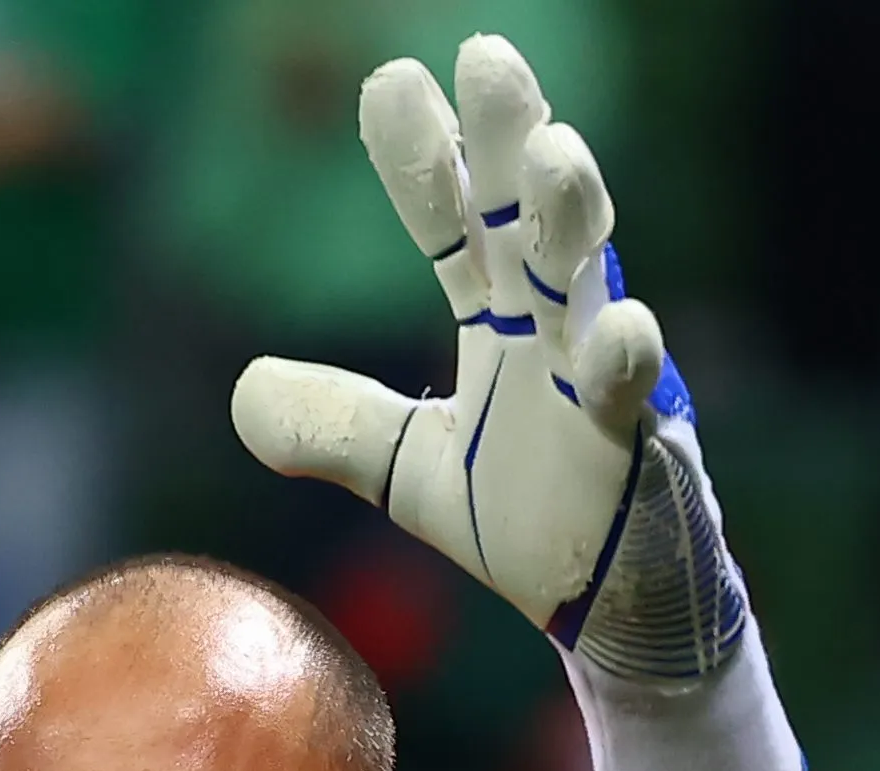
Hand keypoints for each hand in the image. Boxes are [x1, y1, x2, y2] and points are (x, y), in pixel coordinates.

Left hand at [230, 35, 748, 685]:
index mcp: (502, 322)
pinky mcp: (636, 445)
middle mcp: (554, 329)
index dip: (424, 160)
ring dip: (577, 217)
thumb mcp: (405, 469)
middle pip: (530, 216)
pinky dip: (627, 360)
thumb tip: (242, 389)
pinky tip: (620, 327)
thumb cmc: (527, 519)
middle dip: (512, 135)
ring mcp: (602, 378)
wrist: (605, 606)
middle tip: (487, 51)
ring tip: (555, 153)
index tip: (389, 84)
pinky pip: (632, 396)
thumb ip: (336, 423)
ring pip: (593, 279)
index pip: (455, 224)